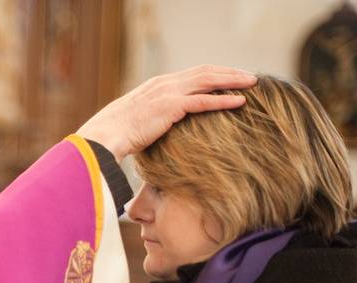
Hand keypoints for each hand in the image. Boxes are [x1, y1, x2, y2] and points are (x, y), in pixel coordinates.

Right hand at [77, 65, 257, 161]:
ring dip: (232, 81)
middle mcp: (164, 83)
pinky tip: (241, 102)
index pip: (191, 74)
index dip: (213, 73)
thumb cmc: (115, 135)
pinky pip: (204, 101)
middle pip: (204, 71)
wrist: (104, 136)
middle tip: (248, 76)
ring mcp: (168, 93)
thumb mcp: (135, 122)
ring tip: (252, 83)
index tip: (229, 77)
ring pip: (208, 80)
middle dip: (229, 72)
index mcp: (157, 85)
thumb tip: (156, 131)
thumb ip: (151, 119)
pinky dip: (224, 100)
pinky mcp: (171, 107)